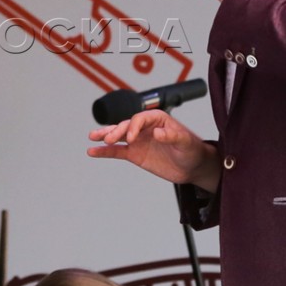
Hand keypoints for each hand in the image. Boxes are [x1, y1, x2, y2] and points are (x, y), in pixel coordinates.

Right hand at [87, 111, 219, 192]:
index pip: (140, 118)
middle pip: (125, 126)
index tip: (131, 139)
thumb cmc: (192, 150)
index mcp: (157, 119)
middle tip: (108, 139)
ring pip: (118, 135)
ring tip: (92, 137)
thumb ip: (172, 136)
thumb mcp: (185, 142)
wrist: (192, 167)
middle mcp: (144, 127)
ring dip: (105, 135)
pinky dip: (104, 152)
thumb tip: (157, 132)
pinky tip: (93, 152)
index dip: (133, 127)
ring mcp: (138, 140)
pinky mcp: (134, 154)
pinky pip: (117, 152)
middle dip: (115, 131)